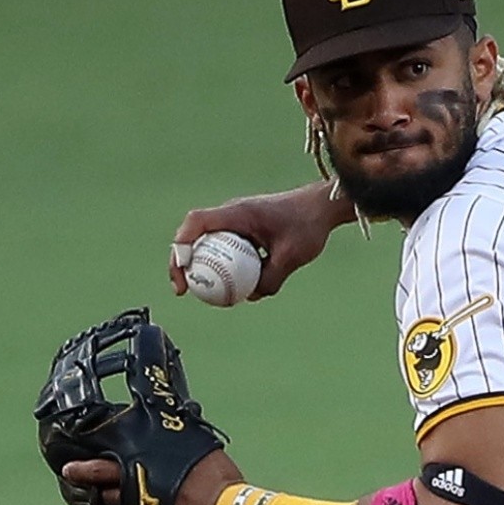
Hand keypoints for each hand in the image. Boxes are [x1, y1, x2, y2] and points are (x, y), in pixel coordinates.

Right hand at [169, 181, 354, 300]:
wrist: (322, 207)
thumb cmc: (308, 226)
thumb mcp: (293, 257)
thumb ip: (271, 278)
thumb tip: (250, 297)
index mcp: (239, 213)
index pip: (196, 223)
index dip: (181, 247)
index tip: (182, 273)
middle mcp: (232, 213)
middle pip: (194, 235)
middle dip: (183, 262)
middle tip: (182, 290)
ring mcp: (237, 220)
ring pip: (208, 243)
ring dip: (201, 265)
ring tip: (203, 293)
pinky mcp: (245, 229)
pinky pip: (225, 247)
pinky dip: (221, 264)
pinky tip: (230, 287)